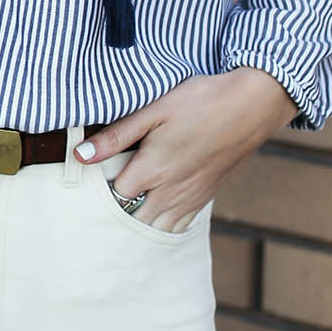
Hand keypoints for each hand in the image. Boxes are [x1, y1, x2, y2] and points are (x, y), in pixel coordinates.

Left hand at [73, 67, 299, 232]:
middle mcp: (170, 192)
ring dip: (137, 223)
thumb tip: (80, 155)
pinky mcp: (205, 197)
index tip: (88, 182)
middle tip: (99, 203)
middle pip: (131, 220)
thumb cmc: (200, 101)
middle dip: (114, 215)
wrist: (250, 106)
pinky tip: (151, 214)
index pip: (113, 197)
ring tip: (121, 211)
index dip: (98, 191)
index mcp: (152, 170)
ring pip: (155, 229)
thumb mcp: (153, 110)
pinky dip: (161, 226)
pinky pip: (178, 226)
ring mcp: (190, 198)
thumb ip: (116, 135)